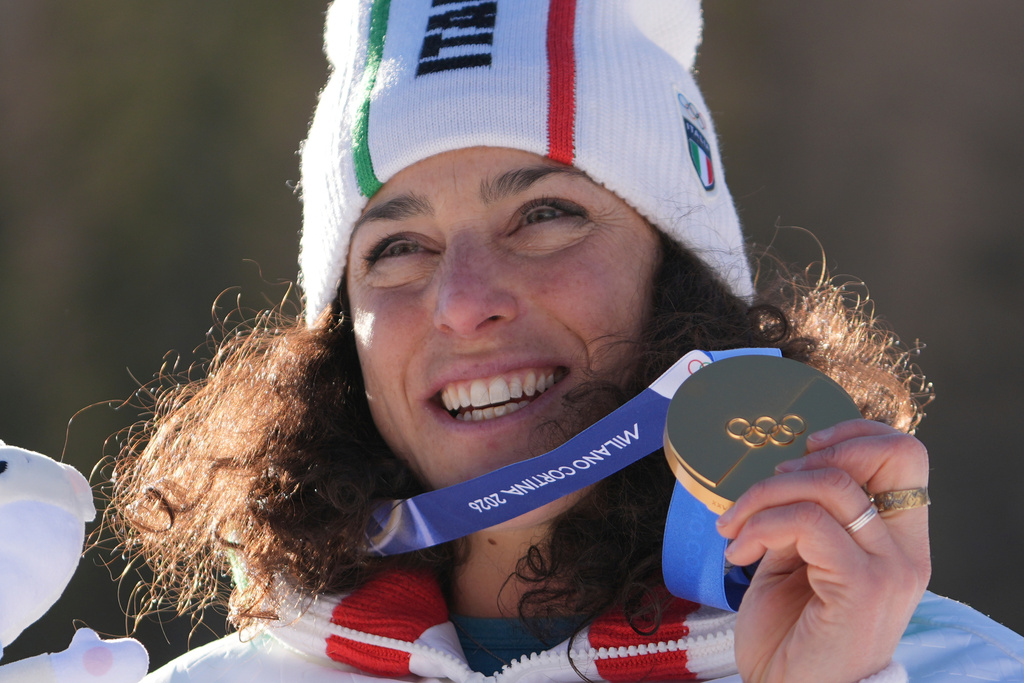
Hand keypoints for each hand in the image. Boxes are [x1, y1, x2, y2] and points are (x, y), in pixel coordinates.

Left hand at [714, 419, 929, 682]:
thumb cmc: (790, 633)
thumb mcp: (796, 559)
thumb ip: (805, 516)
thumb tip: (785, 473)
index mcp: (897, 540)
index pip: (906, 457)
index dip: (856, 434)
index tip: (805, 447)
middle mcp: (906, 551)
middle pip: (889, 455)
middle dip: (812, 456)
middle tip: (764, 488)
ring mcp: (890, 569)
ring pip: (832, 485)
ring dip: (763, 495)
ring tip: (733, 528)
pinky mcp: (861, 587)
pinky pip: (807, 523)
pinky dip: (761, 526)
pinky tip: (738, 552)